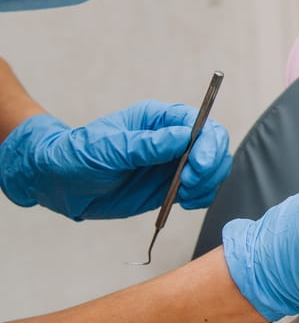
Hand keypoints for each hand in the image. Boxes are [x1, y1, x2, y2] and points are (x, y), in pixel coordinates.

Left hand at [0, 100, 231, 220]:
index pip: (200, 123)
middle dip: (210, 166)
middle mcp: (172, 139)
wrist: (59, 184)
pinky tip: (185, 202)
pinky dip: (202, 197)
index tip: (198, 164)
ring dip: (207, 184)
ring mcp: (174, 163)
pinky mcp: (172, 186)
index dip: (208, 143)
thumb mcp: (108, 148)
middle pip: (214, 146)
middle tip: (189, 183)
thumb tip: (183, 136)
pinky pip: (201, 190)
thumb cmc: (77, 156)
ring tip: (185, 195)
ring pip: (213, 169)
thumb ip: (146, 144)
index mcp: (159, 120)